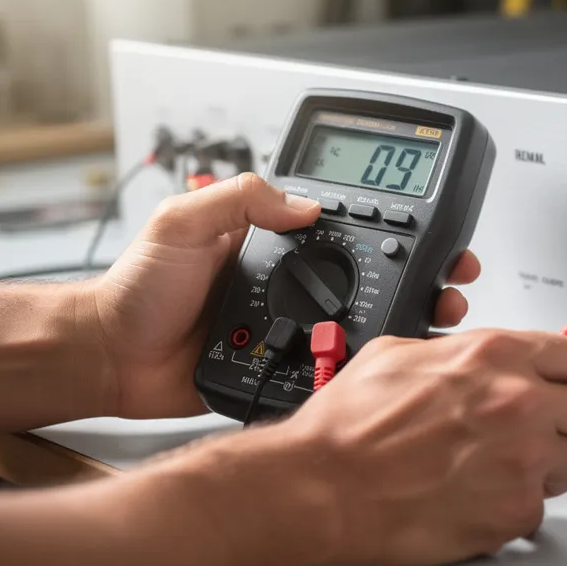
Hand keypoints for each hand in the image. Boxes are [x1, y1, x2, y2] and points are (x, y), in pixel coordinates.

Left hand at [84, 173, 480, 419]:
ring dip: (412, 319)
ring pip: (369, 321)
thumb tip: (303, 202)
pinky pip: (338, 366)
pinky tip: (399, 361)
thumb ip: (238, 198)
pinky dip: (372, 364)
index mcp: (277, 241)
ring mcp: (296, 324)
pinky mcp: (289, 367)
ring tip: (440, 315)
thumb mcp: (180, 223)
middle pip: (377, 275)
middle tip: (454, 278)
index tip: (437, 231)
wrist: (111, 360)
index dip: (399, 226)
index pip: (351, 225)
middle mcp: (294, 281)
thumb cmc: (135, 291)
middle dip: (427, 275)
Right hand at [275, 329, 566, 565]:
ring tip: (506, 471)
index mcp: (498, 356)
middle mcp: (521, 402)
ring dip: (551, 467)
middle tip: (552, 433)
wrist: (323, 488)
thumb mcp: (402, 353)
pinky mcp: (514, 510)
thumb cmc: (348, 430)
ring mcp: (524, 459)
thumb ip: (458, 352)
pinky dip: (516, 508)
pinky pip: (541, 508)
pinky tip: (480, 499)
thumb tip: (476, 359)